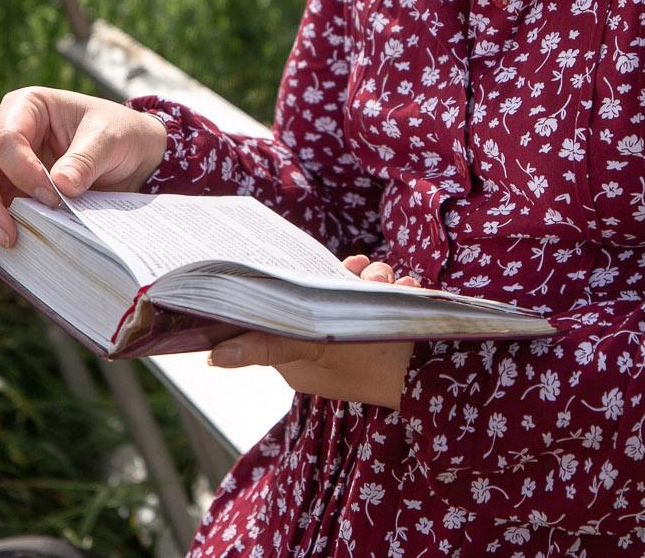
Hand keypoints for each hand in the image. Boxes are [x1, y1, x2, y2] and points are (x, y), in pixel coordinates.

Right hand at [0, 86, 168, 273]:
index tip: (51, 196)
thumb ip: (87, 158)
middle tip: (8, 237)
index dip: (21, 170)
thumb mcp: (112, 138)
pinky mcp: (4, 199)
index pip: (5, 139)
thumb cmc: (118, 135)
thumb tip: (61, 184)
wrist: (130, 157)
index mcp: (25, 108)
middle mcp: (1, 138)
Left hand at [207, 256, 419, 407]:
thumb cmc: (369, 365)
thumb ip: (268, 346)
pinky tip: (406, 288)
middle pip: (322, 294)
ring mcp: (354, 341)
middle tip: (366, 274)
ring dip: (375, 279)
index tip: (312, 265)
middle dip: (347, 277)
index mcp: (297, 358)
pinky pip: (383, 298)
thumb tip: (212, 357)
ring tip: (390, 283)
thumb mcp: (315, 348)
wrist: (432, 379)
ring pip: (356, 291)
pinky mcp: (384, 333)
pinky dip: (394, 290)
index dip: (293, 284)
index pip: (283, 312)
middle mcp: (323, 347)